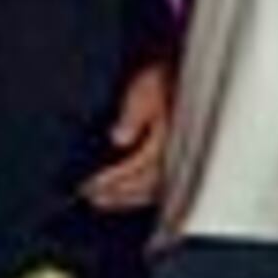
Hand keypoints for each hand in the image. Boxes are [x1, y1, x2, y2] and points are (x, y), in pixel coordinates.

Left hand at [77, 59, 174, 212]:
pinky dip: (141, 193)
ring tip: (103, 200)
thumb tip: (118, 137)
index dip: (112, 180)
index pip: (136, 168)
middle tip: (91, 198)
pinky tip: (128, 194)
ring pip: (154, 190)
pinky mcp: (180, 161)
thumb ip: (132, 115)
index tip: (90, 187)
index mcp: (168, 140)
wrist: (187, 78)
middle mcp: (177, 155)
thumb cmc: (166, 79)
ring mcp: (180, 160)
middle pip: (145, 185)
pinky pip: (161, 185)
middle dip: (117, 194)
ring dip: (127, 198)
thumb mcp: (145, 89)